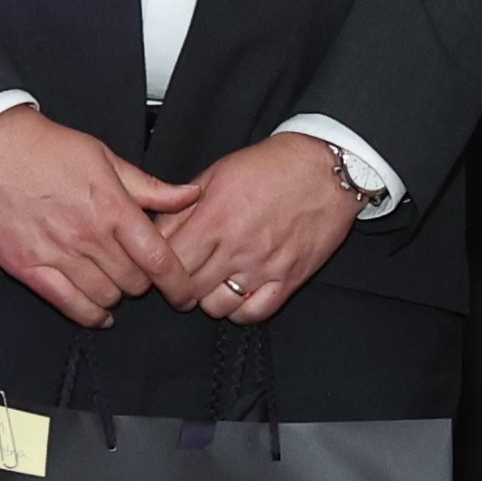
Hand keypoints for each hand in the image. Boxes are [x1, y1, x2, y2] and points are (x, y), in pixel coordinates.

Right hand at [0, 106, 195, 328]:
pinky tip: (98, 313)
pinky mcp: (27, 267)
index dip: (178, 284)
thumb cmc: (43, 146)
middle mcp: (87, 235)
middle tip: (139, 273)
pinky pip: (67, 304)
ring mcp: (56, 254)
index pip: (158, 259)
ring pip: (105, 297)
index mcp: (112, 207)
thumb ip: (148, 187)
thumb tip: (190, 195)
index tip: (185, 294)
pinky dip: (89, 314)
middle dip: (144, 283)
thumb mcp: (104, 156)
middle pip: (134, 283)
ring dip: (116, 295)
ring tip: (115, 284)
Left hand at [153, 133, 360, 323]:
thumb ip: (182, 205)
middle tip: (180, 279)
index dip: (156, 267)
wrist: (326, 170)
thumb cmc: (272, 166)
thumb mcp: (217, 173)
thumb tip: (154, 231)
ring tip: (211, 283)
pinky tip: (238, 294)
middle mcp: (237, 246)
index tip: (157, 265)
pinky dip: (239, 310)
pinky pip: (253, 314)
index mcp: (215, 217)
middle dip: (177, 287)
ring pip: (216, 307)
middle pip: (188, 289)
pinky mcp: (289, 279)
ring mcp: (264, 267)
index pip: (169, 261)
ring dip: (207, 299)